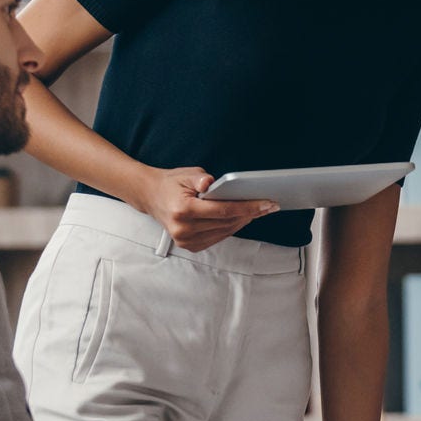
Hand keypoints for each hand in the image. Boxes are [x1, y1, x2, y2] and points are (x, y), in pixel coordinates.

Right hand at [132, 166, 276, 251]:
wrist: (151, 197)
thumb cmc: (172, 183)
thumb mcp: (187, 174)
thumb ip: (201, 179)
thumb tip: (212, 183)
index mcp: (183, 210)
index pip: (223, 211)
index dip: (248, 207)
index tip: (267, 203)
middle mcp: (183, 228)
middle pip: (227, 223)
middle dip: (250, 214)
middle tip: (268, 206)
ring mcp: (185, 240)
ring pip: (224, 231)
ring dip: (243, 221)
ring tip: (259, 211)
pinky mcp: (188, 245)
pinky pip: (217, 237)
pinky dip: (231, 228)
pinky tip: (242, 218)